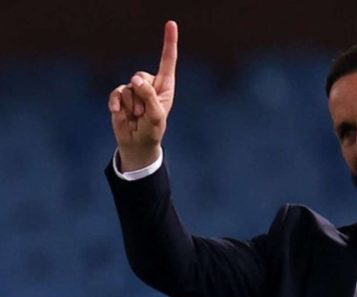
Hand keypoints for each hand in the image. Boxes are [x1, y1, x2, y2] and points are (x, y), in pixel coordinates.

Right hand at [108, 20, 177, 170]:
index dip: (169, 43)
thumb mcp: (155, 116)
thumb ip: (149, 97)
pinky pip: (116, 92)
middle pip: (141, 77)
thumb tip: (135, 80)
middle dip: (141, 96)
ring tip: (136, 117)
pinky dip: (117, 103)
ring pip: (128, 87)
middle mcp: (150, 85)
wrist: (137, 143)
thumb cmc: (152, 130)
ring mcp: (134, 90)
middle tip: (143, 114)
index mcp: (165, 87)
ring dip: (131, 105)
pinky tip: (118, 113)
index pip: (167, 61)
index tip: (171, 23)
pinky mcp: (121, 96)